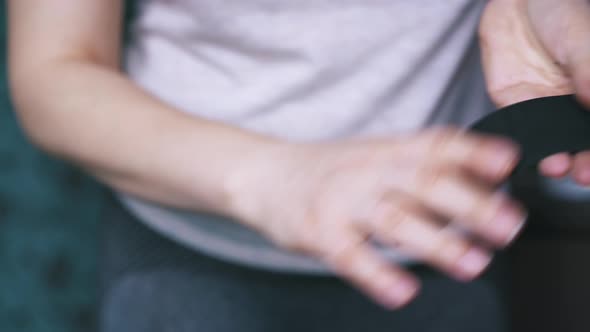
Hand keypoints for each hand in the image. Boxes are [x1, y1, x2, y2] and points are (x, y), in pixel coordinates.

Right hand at [227, 128, 526, 308]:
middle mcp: (366, 171)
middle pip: (421, 182)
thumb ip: (423, 163)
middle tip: (506, 225)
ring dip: (435, 242)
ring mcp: (341, 201)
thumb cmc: (330, 169)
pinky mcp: (319, 233)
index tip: (507, 163)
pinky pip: (350, 255)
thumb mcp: (376, 153)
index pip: (435, 145)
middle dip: (468, 204)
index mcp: (386, 149)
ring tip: (472, 263)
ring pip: (392, 219)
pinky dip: (378, 274)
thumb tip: (486, 178)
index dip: (473, 152)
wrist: (265, 174)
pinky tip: (402, 291)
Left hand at [480, 0, 589, 185]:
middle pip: (585, 142)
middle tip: (585, 174)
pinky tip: (537, 158)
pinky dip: (532, 148)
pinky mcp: (519, 108)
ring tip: (559, 167)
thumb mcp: (583, 40)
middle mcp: (579, 105)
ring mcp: (549, 108)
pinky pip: (526, 132)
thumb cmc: (561, 12)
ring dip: (560, 160)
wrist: (518, 2)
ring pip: (558, 143)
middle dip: (587, 163)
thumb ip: (589, 72)